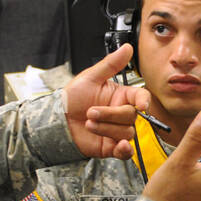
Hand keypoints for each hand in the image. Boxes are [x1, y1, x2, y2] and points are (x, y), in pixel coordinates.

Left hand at [63, 44, 152, 159]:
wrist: (57, 121)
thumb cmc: (72, 98)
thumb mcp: (90, 78)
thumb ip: (111, 64)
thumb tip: (127, 48)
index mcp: (120, 96)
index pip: (140, 97)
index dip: (143, 101)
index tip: (140, 105)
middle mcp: (121, 114)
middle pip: (131, 116)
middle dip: (110, 115)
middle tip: (91, 112)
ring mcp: (117, 131)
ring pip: (127, 132)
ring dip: (106, 129)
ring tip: (88, 123)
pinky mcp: (112, 147)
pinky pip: (126, 151)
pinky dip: (125, 150)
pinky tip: (120, 146)